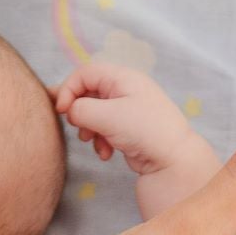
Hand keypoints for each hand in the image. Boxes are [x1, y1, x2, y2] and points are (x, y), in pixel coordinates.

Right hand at [53, 62, 204, 175]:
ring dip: (88, 129)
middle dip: (79, 112)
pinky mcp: (129, 130)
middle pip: (89, 93)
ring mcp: (128, 110)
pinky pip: (105, 130)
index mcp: (123, 78)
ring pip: (95, 114)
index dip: (68, 89)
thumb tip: (69, 111)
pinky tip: (106, 153)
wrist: (173, 161)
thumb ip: (81, 109)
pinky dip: (100, 140)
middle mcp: (126, 90)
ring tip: (91, 142)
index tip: (62, 110)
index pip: (85, 73)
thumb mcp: (108, 116)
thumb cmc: (145, 131)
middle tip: (77, 127)